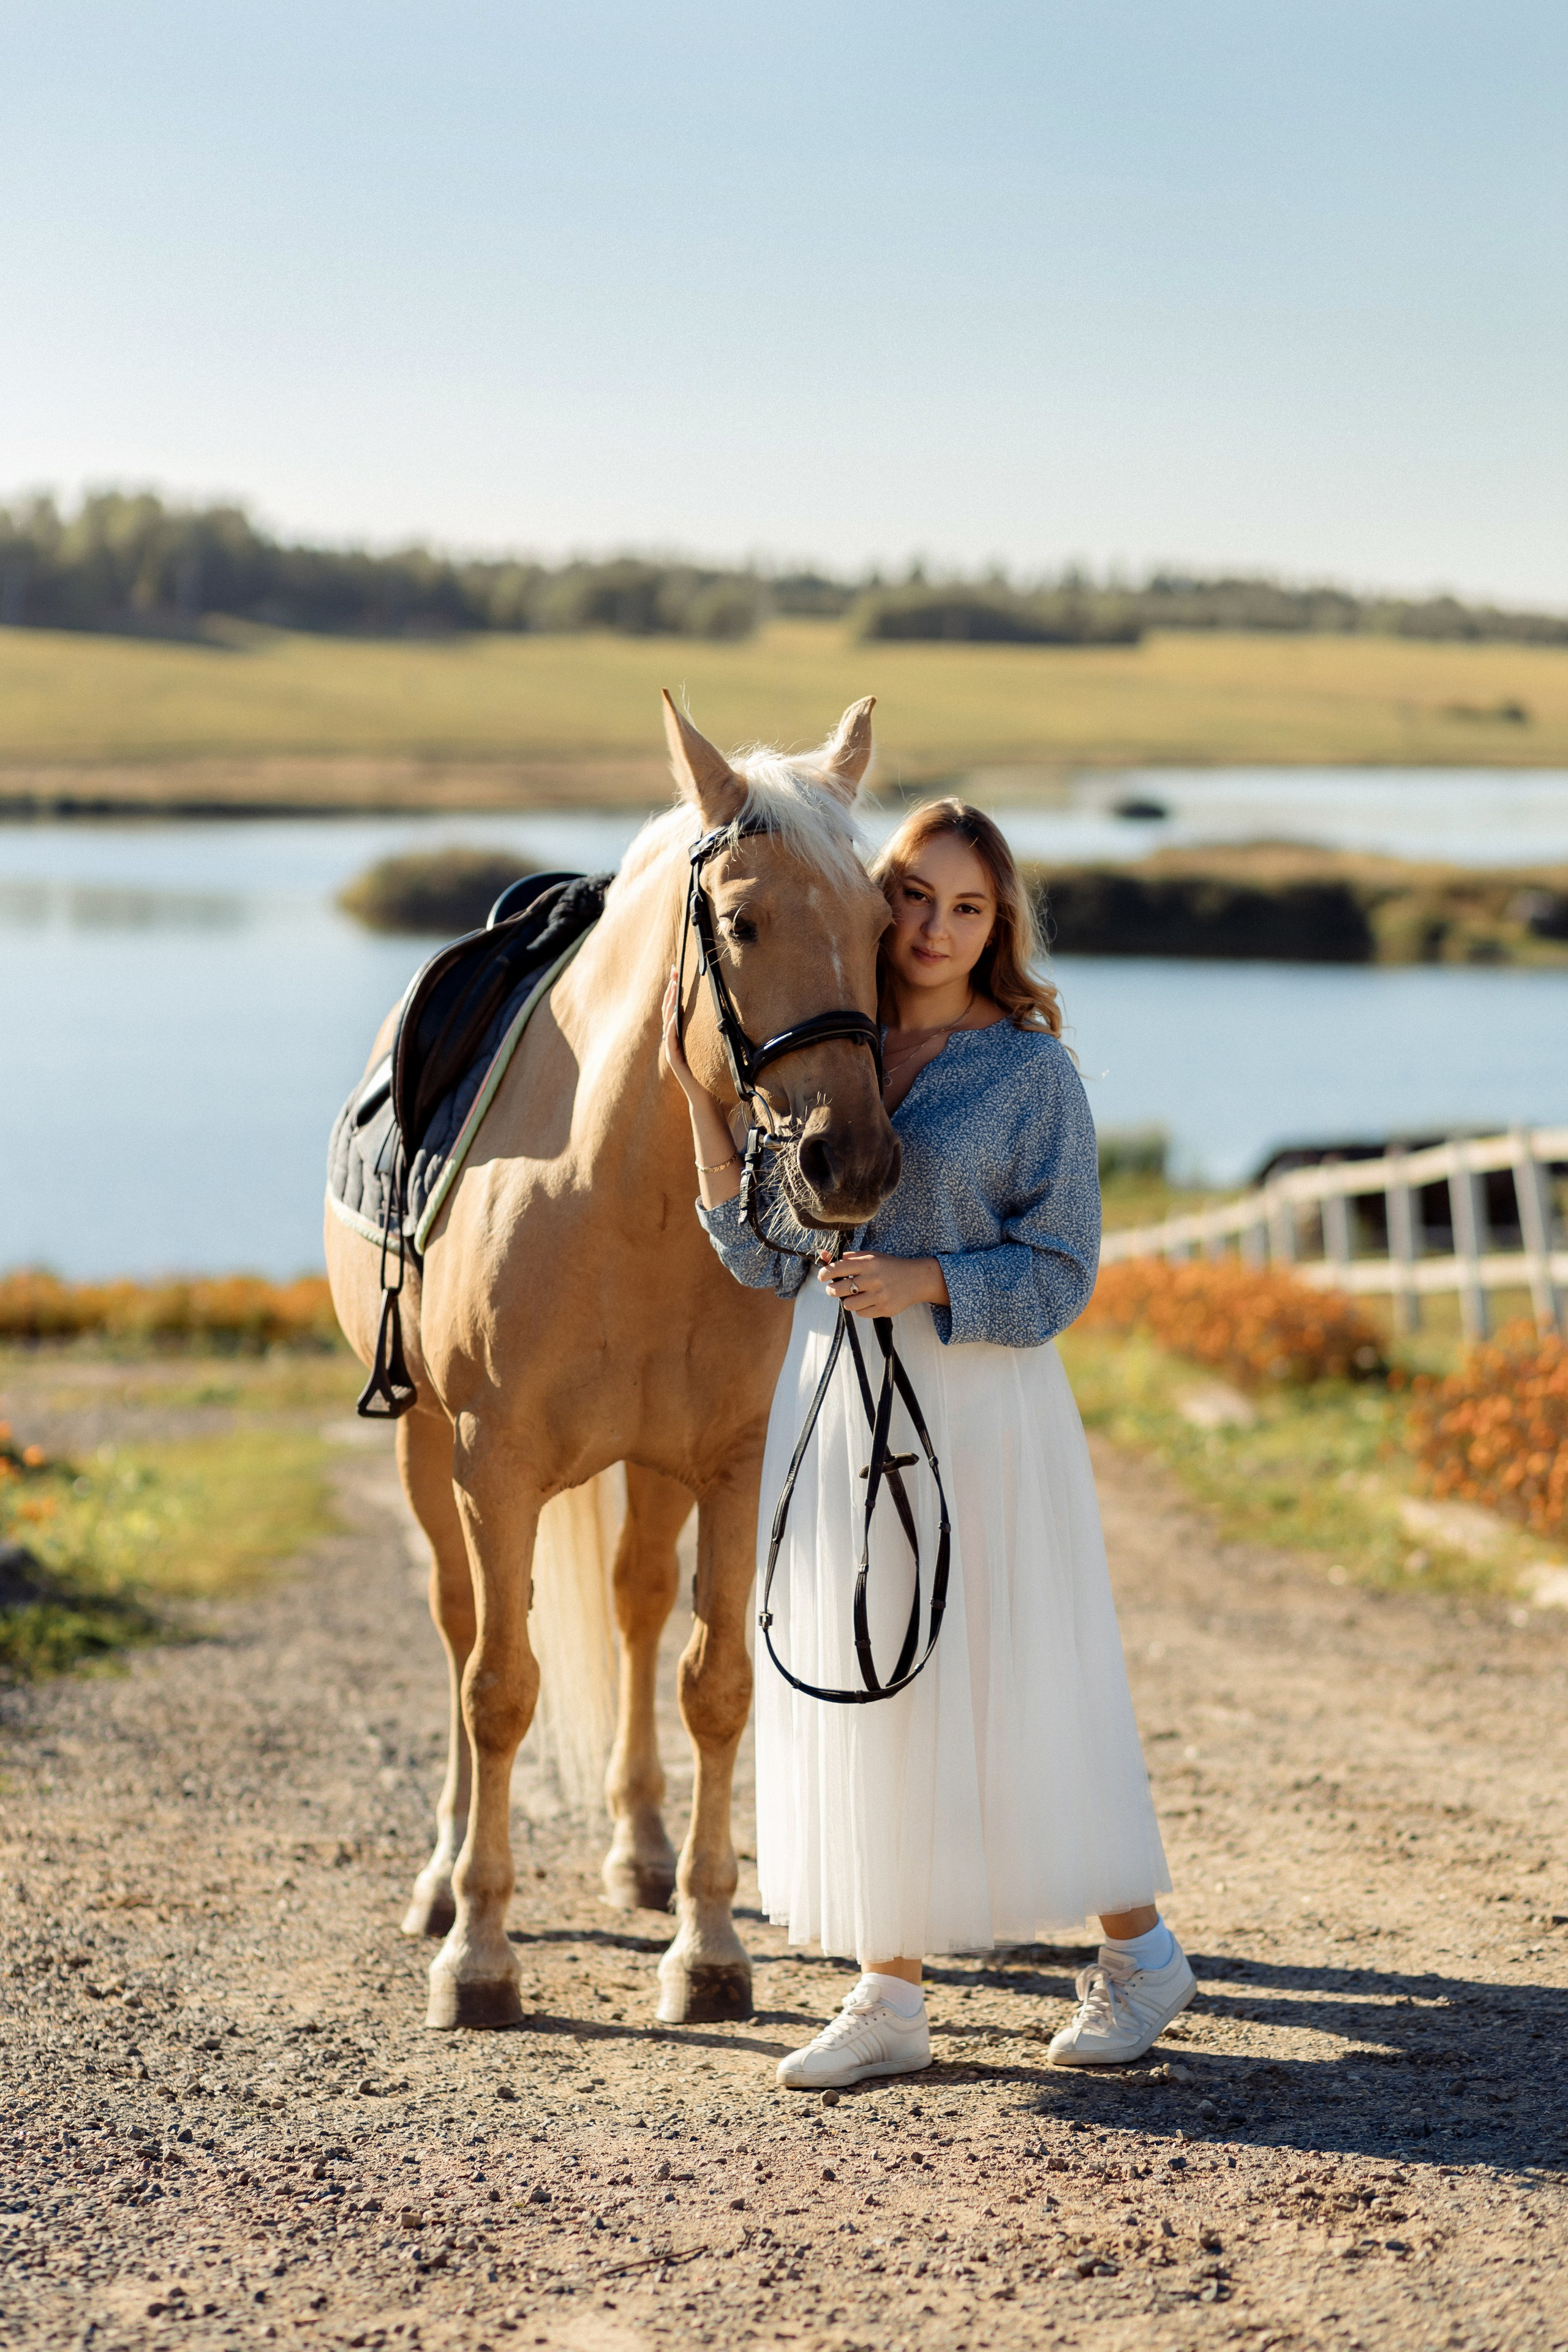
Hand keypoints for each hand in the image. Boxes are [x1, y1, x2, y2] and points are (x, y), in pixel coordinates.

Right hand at [662, 967, 716, 1110]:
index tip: (677, 971)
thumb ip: (707, 1030)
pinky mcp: (674, 1060)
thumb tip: (721, 1009)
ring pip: (667, 1022)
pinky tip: (674, 1015)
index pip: (674, 1007)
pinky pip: (671, 1041)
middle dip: (670, 989)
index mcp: (679, 1035)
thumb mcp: (708, 1046)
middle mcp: (673, 1040)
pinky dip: (671, 1027)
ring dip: (669, 1003)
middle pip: (668, 1010)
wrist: (705, 1096)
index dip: (674, 989)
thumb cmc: (708, 1072)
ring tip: (673, 987)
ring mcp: (672, 1050)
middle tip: (674, 970)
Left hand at [816, 1252, 948, 1318]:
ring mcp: (879, 1296)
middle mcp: (873, 1279)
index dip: (825, 1273)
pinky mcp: (884, 1309)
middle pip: (838, 1289)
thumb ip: (848, 1257)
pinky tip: (868, 1301)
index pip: (838, 1268)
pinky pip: (861, 1313)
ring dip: (848, 1300)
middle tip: (834, 1289)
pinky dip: (861, 1308)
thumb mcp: (871, 1256)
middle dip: (832, 1290)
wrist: (917, 1279)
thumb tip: (824, 1256)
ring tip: (855, 1295)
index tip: (822, 1277)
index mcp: (868, 1263)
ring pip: (848, 1304)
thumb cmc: (890, 1266)